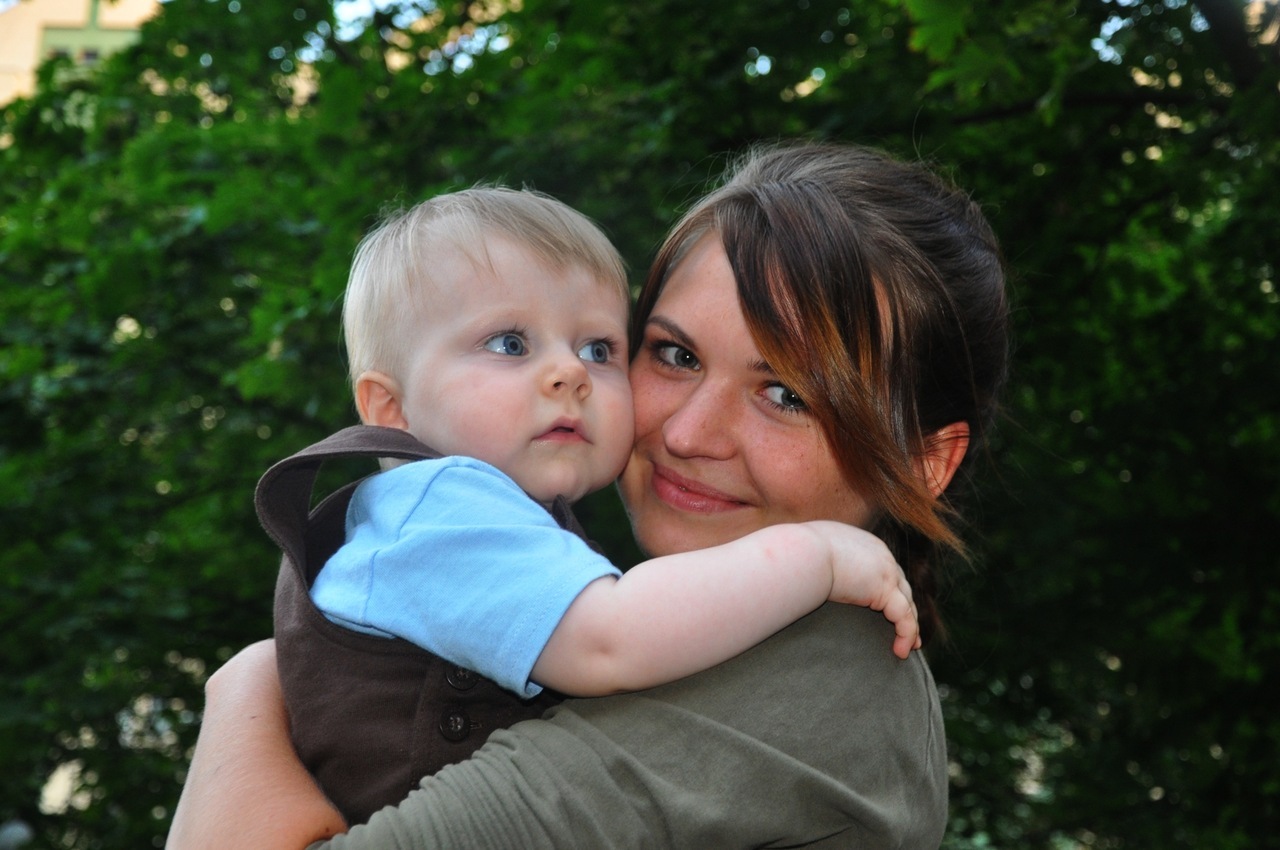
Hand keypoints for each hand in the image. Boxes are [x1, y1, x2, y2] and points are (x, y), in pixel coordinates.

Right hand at [805, 521, 920, 658]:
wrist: (801, 553)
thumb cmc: (797, 553)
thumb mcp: (813, 552)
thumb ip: (819, 562)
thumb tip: (807, 575)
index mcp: (864, 545)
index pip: (884, 571)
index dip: (890, 592)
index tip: (889, 610)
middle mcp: (880, 554)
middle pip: (901, 586)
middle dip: (907, 609)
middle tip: (909, 632)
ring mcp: (886, 570)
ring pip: (907, 603)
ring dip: (910, 627)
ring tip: (909, 647)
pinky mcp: (885, 588)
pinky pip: (903, 616)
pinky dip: (906, 634)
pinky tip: (901, 651)